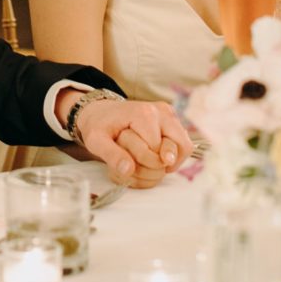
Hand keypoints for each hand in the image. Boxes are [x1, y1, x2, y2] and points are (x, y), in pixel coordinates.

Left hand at [76, 100, 192, 188]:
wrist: (101, 112)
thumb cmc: (99, 126)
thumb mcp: (96, 141)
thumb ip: (111, 155)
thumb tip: (129, 170)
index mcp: (144, 114)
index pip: (158, 150)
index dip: (145, 162)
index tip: (130, 162)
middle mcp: (161, 111)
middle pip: (179, 146)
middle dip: (162, 162)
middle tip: (142, 164)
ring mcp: (169, 114)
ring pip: (185, 146)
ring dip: (171, 160)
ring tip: (150, 162)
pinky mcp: (172, 119)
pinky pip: (183, 144)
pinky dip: (173, 155)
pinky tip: (156, 157)